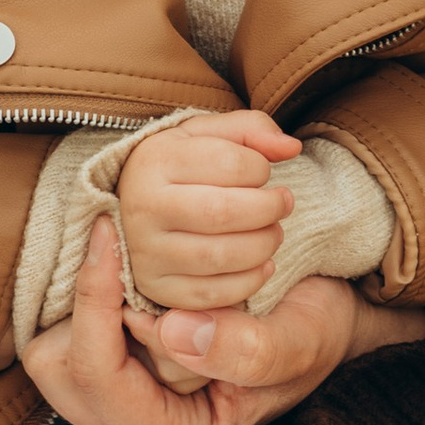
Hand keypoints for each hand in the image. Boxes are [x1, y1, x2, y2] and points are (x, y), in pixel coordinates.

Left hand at [21, 223, 354, 424]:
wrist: (319, 322)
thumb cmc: (315, 335)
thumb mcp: (301, 340)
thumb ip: (247, 348)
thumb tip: (171, 330)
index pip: (100, 378)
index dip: (96, 303)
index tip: (110, 233)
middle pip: (59, 368)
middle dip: (82, 305)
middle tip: (118, 245)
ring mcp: (114, 412)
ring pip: (51, 352)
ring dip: (78, 301)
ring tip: (119, 256)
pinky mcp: (105, 380)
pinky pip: (62, 338)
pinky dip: (82, 300)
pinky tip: (116, 267)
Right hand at [116, 110, 300, 312]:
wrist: (132, 204)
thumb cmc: (179, 165)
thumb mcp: (208, 134)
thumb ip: (252, 129)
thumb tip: (291, 148)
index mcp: (154, 161)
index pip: (229, 163)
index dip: (261, 169)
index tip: (263, 173)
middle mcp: (143, 207)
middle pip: (223, 213)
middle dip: (268, 210)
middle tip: (282, 204)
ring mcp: (146, 252)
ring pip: (220, 257)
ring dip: (263, 245)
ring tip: (273, 232)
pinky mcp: (156, 288)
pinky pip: (212, 295)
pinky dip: (249, 281)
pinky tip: (262, 263)